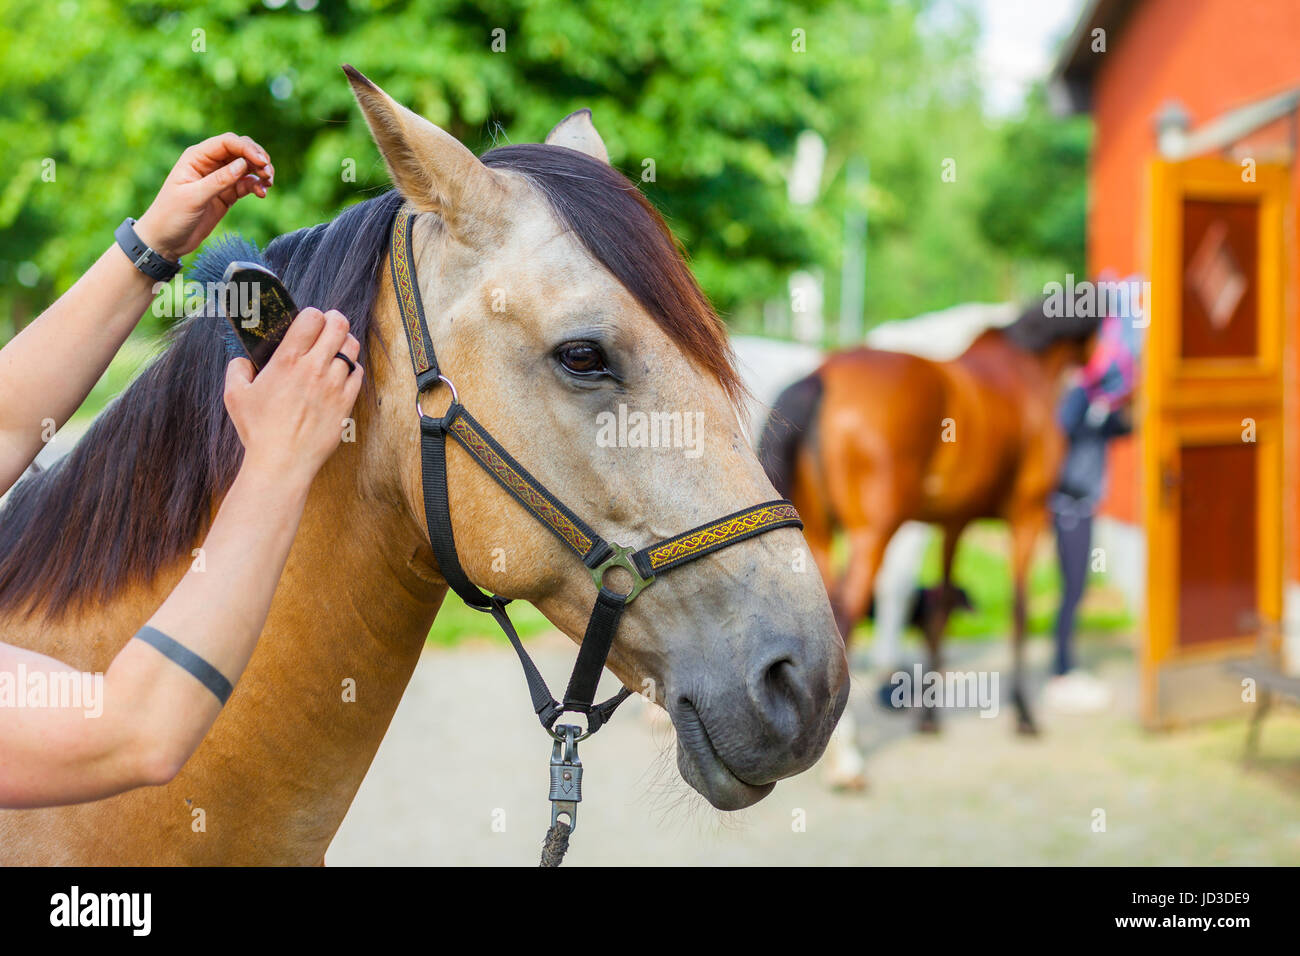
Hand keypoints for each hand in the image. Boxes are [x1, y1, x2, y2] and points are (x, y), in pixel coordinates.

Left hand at [135, 133, 274, 260]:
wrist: (165, 240)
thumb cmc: (171, 216)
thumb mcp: (193, 197)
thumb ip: (219, 180)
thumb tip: (242, 164)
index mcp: (196, 157)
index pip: (227, 143)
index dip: (247, 149)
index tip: (262, 162)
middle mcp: (209, 164)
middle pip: (239, 150)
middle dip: (257, 158)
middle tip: (268, 173)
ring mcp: (219, 179)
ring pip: (246, 167)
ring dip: (260, 172)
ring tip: (269, 184)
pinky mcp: (226, 194)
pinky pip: (246, 184)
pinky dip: (257, 186)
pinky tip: (262, 194)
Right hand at [223, 309, 362, 488]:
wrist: (283, 462)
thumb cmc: (258, 430)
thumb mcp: (235, 395)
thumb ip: (237, 368)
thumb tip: (243, 359)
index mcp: (288, 360)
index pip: (312, 317)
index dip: (313, 314)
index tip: (309, 321)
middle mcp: (315, 368)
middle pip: (339, 325)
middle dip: (334, 320)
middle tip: (329, 325)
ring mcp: (335, 385)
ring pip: (352, 347)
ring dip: (344, 343)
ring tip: (336, 348)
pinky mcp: (347, 402)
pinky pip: (358, 373)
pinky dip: (352, 368)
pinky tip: (342, 373)